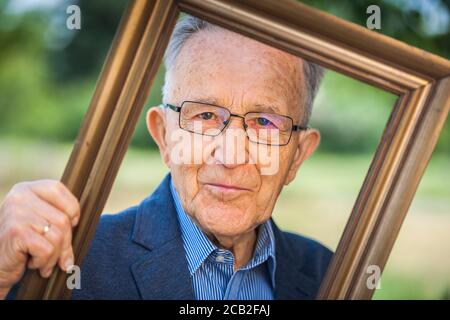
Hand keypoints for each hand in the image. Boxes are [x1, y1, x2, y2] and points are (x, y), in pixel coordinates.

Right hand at [0, 180, 79, 298]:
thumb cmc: (21, 246)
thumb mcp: (40, 225)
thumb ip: (58, 218)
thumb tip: (81, 224)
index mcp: (26, 189)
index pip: (58, 190)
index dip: (71, 209)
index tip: (70, 225)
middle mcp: (19, 197)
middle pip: (62, 219)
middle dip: (65, 243)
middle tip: (59, 258)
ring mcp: (16, 213)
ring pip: (57, 235)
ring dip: (54, 256)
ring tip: (42, 262)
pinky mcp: (16, 232)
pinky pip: (47, 249)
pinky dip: (43, 262)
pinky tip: (30, 263)